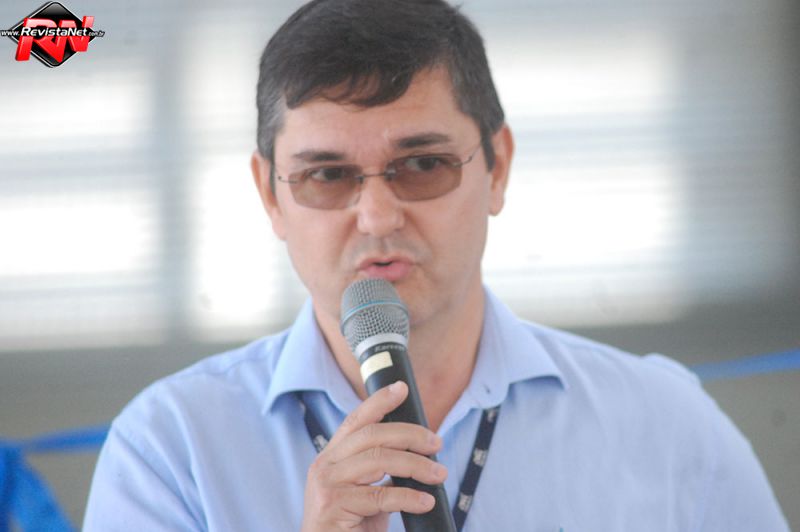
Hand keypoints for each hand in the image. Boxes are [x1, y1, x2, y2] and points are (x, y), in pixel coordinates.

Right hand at [300, 381, 446, 531]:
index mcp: (331, 457)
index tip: (401, 388)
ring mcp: (326, 485)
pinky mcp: (333, 506)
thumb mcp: (364, 492)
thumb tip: (417, 451)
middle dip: (410, 435)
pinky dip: (409, 497)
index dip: (378, 401)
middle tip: (436, 443)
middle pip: (372, 435)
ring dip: (416, 465)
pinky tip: (425, 501)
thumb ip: (379, 470)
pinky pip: (380, 496)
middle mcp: (324, 465)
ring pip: (379, 460)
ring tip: (439, 475)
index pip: (356, 420)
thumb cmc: (350, 528)